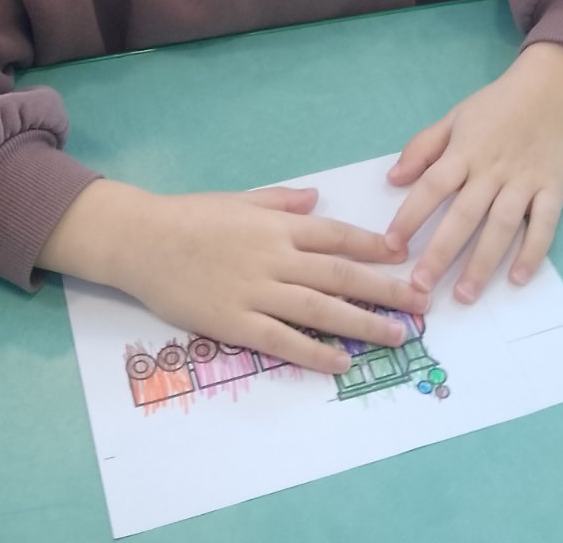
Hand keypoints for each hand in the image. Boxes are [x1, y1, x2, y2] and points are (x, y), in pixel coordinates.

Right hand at [43, 179, 429, 374]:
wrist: (142, 240)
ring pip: (321, 309)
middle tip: (420, 302)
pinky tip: (341, 363)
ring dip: (363, 324)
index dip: (374, 246)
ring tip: (397, 336)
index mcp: (277, 226)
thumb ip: (281, 202)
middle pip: (341, 274)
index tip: (403, 257)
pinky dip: (315, 352)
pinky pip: (283, 340)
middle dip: (385, 289)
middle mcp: (275, 258)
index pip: (337, 236)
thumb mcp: (239, 199)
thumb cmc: (190, 216)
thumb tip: (317, 199)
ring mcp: (257, 292)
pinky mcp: (236, 322)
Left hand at [386, 43, 562, 303]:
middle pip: (464, 215)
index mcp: (464, 152)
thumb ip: (422, 148)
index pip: (432, 187)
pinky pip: (544, 225)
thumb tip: (392, 178)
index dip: (410, 216)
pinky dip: (532, 252)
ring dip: (483, 262)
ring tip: (465, 294)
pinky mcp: (553, 189)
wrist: (550, 90)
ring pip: (502, 226)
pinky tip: (518, 278)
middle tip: (422, 285)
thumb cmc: (496, 106)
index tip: (392, 245)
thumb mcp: (453, 118)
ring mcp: (524, 182)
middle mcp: (492, 170)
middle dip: (442, 252)